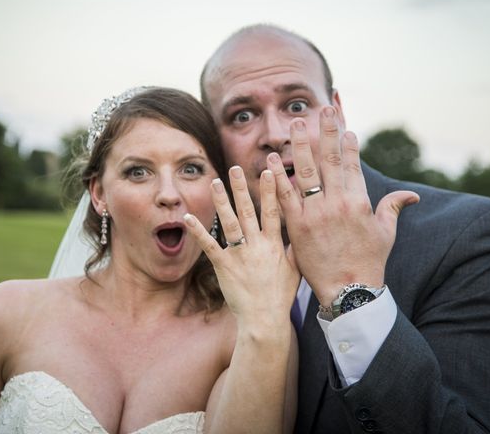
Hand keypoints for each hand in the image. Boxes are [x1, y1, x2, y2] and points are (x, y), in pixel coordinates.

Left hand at [185, 166, 299, 328]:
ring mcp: (239, 256)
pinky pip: (209, 246)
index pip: (273, 212)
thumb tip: (301, 232)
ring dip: (221, 202)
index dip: (271, 191)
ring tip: (214, 182)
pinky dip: (198, 232)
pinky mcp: (223, 266)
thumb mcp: (295, 270)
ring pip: (229, 223)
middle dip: (241, 188)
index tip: (269, 172)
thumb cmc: (280, 297)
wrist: (264, 320)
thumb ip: (295, 249)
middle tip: (234, 168)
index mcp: (274, 245)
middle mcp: (257, 246)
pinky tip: (188, 218)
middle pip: (248, 211)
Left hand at [266, 106, 418, 306]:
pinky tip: (272, 159)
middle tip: (321, 110)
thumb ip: (393, 208)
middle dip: (325, 132)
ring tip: (294, 124)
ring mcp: (315, 213)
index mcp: (359, 202)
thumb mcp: (386, 233)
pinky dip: (278, 178)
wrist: (349, 291)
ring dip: (299, 146)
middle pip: (329, 160)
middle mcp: (337, 203)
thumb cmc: (369, 262)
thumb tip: (412, 195)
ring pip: (305, 173)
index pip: (352, 165)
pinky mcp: (297, 226)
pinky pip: (285, 197)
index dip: (347, 144)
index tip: (344, 126)